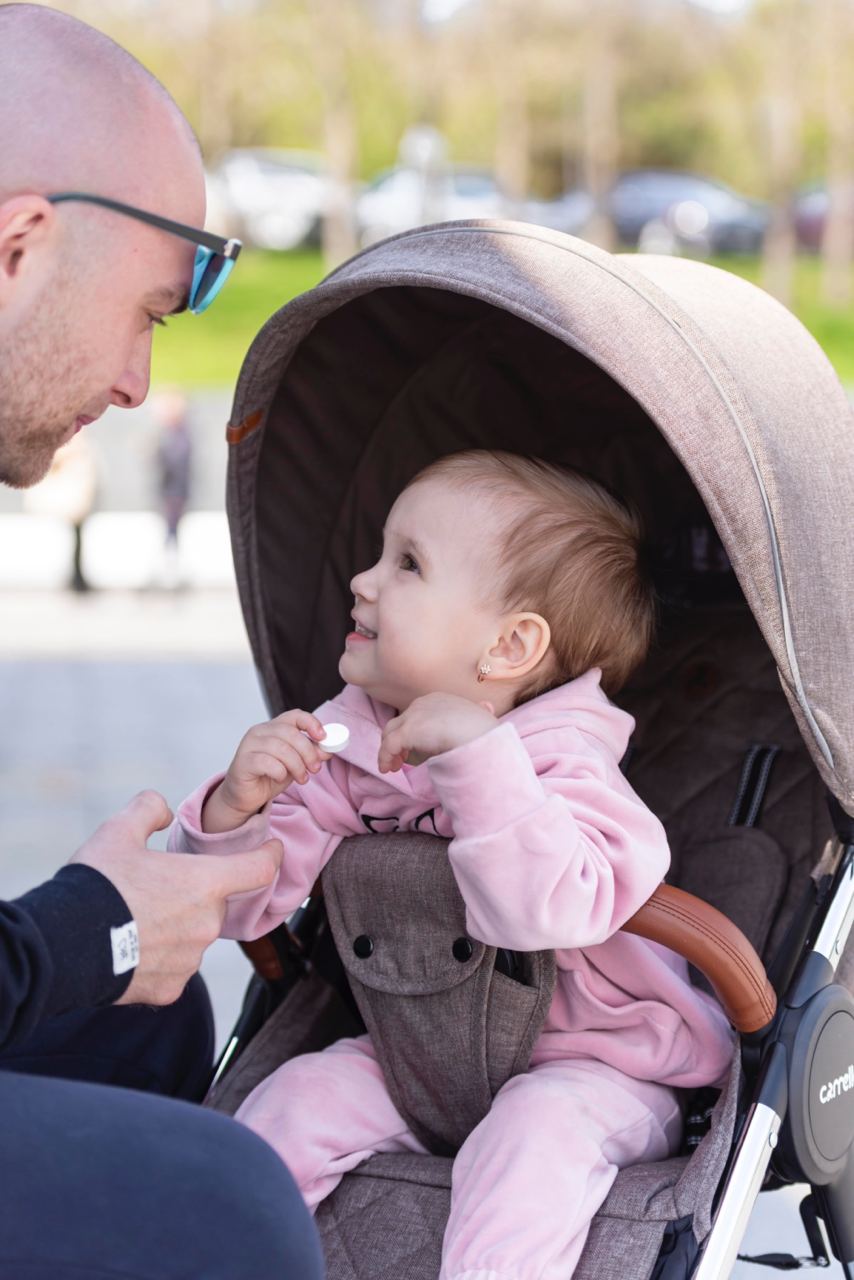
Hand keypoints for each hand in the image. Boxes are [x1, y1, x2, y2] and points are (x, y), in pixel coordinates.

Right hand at [70, 790, 283, 1005]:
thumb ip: (148, 810)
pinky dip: (158, 959)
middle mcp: (206, 923)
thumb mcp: (118, 831)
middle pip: (214, 903)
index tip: (271, 850)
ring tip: (134, 922)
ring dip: (175, 928)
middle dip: (193, 895)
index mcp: (204, 882)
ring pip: (193, 937)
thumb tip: (163, 810)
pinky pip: (174, 968)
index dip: (269, 855)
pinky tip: (130, 950)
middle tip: (153, 890)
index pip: (258, 868)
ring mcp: (190, 960)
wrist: (61, 946)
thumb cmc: (95, 884)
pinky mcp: (171, 989)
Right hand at [203, 709, 331, 833]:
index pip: (295, 715)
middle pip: (290, 733)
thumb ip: (310, 754)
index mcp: (273, 727)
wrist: (245, 796)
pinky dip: (280, 772)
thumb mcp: (296, 764)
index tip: (323, 737)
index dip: (311, 723)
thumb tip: (328, 748)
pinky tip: (280, 779)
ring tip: (302, 778)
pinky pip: (267, 762)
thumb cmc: (269, 776)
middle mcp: (260, 731)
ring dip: (297, 765)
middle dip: (308, 752)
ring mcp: (249, 745)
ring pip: (281, 748)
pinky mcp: (243, 761)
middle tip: (315, 768)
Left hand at [378, 693, 496, 772]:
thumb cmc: (487, 730)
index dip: (413, 731)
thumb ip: (481, 712)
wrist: (482, 734)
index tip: (413, 748)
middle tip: (400, 760)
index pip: (417, 714)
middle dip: (397, 741)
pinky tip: (387, 769)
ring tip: (392, 767)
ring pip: (391, 732)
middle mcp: (424, 703)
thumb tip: (486, 707)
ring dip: (388, 750)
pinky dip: (385, 757)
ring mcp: (414, 715)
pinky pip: (389, 746)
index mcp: (439, 699)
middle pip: (400, 722)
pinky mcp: (408, 730)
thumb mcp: (484, 716)